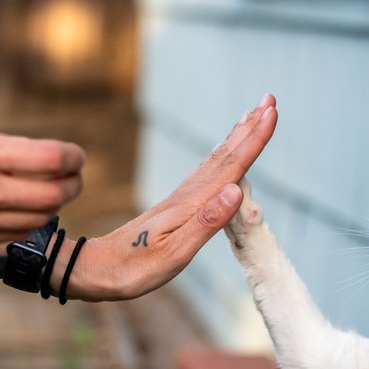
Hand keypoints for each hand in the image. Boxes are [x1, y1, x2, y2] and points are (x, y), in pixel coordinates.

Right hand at [0, 127, 84, 248]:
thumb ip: (0, 151)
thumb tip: (47, 162)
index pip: (49, 160)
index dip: (73, 158)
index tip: (76, 156)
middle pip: (52, 196)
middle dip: (72, 185)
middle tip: (73, 176)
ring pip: (36, 221)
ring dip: (53, 207)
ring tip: (52, 193)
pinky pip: (10, 236)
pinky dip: (26, 224)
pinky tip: (24, 212)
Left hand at [62, 94, 277, 300]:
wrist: (96, 269)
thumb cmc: (134, 269)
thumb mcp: (173, 253)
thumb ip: (206, 222)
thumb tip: (236, 189)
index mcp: (191, 204)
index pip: (230, 167)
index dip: (253, 140)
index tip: (272, 113)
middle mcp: (187, 195)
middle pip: (224, 155)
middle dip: (249, 128)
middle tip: (270, 99)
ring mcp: (180, 199)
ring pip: (215, 161)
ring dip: (236, 138)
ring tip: (252, 116)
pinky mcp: (175, 207)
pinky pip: (205, 174)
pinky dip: (220, 157)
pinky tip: (223, 154)